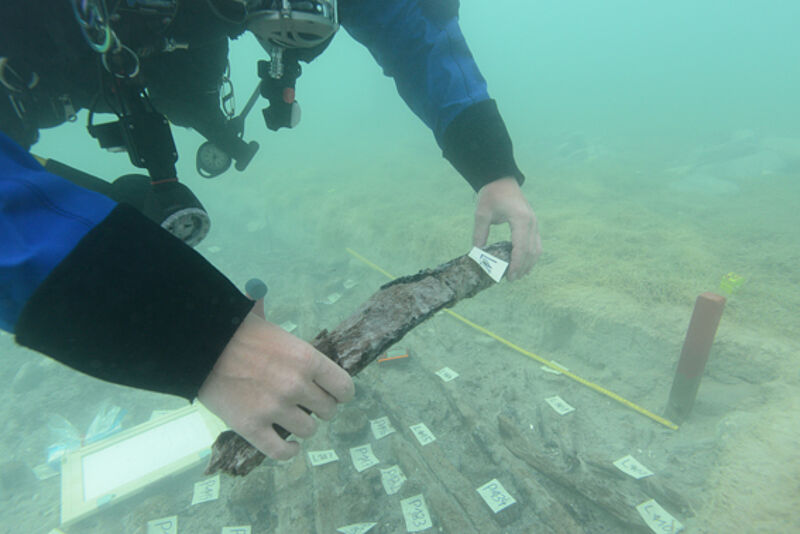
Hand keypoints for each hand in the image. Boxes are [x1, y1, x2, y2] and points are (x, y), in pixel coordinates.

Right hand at [197, 312, 354, 460]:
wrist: (197, 347)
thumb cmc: (230, 330)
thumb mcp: (260, 319)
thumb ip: (271, 316)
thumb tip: (258, 294)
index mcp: (307, 359)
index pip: (344, 387)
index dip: (340, 393)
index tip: (333, 394)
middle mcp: (297, 386)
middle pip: (328, 411)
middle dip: (319, 408)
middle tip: (306, 404)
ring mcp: (275, 409)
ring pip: (307, 431)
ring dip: (301, 427)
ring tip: (291, 419)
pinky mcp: (252, 428)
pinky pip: (281, 451)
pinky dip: (287, 451)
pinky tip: (287, 446)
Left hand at [473, 176, 541, 280]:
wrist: (501, 179)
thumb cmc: (491, 194)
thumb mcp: (482, 214)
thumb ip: (479, 234)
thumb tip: (476, 253)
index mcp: (520, 220)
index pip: (521, 248)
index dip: (516, 264)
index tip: (509, 277)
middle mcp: (531, 222)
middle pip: (531, 251)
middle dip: (523, 267)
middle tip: (511, 279)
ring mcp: (534, 222)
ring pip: (537, 248)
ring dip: (529, 263)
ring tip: (518, 275)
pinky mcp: (533, 223)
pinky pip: (536, 243)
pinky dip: (532, 255)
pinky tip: (524, 263)